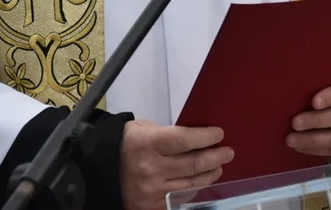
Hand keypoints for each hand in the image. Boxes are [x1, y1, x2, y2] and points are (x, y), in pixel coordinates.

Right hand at [119, 119, 233, 209]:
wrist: (102, 170)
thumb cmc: (127, 143)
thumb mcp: (143, 129)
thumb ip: (168, 133)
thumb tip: (197, 136)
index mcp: (148, 144)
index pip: (184, 140)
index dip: (206, 137)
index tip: (219, 134)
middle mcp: (151, 169)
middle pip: (193, 164)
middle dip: (216, 156)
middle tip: (227, 152)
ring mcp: (153, 191)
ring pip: (192, 184)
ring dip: (210, 174)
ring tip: (218, 166)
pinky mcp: (153, 207)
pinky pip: (182, 198)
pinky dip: (195, 189)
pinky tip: (201, 181)